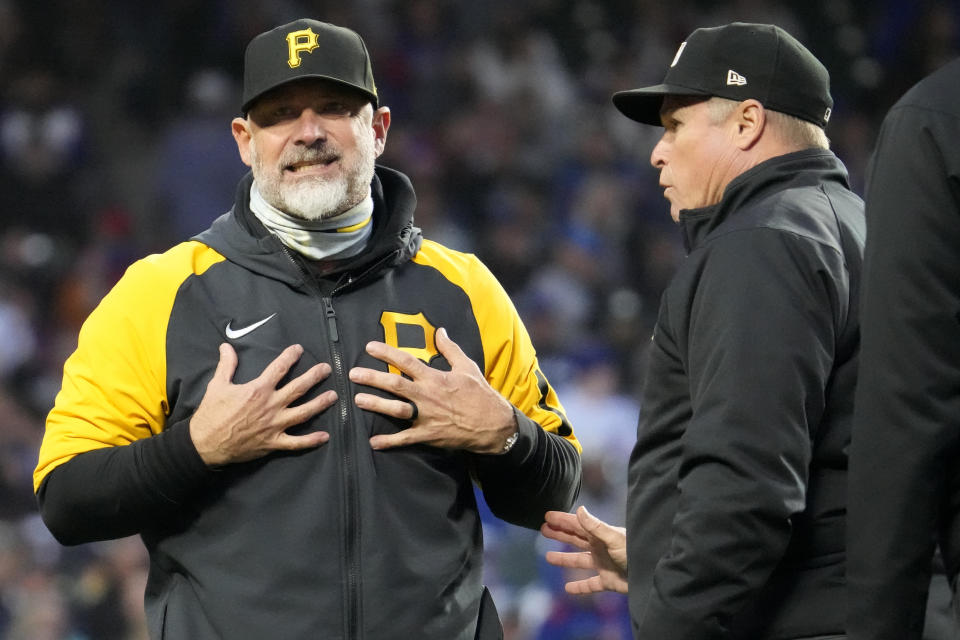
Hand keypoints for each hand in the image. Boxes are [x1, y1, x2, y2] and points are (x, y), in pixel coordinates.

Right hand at [189, 343, 337, 465]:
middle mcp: (270, 406)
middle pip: (298, 388)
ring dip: (320, 404)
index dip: (290, 356)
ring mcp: (274, 425)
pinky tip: (325, 436)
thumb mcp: (217, 385)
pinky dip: (311, 440)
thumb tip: (226, 346)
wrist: (205, 444)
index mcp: (258, 390)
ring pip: (303, 413)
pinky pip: (296, 442)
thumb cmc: (211, 414)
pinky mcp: (273, 443)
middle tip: (327, 369)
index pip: (279, 368)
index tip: (299, 349)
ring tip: (333, 396)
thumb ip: (226, 365)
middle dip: (314, 376)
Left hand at [349, 327, 515, 453]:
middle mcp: (427, 396)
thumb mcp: (467, 367)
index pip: (406, 361)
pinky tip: (373, 442)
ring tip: (358, 400)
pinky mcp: (428, 435)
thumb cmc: (480, 394)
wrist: (493, 424)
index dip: (387, 353)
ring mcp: (426, 417)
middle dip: (372, 378)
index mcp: (435, 378)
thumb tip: (439, 331)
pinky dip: (389, 441)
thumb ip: (450, 349)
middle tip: (352, 374)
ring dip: (376, 405)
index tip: (370, 347)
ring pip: (396, 410)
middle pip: (395, 385)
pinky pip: (406, 439)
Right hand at [541, 506, 628, 593]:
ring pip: (579, 561)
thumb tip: (580, 510)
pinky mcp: (608, 581)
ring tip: (549, 557)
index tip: (547, 515)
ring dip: (565, 558)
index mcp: (600, 535)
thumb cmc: (635, 552)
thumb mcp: (614, 538)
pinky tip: (568, 589)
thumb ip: (596, 526)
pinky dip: (579, 587)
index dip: (562, 520)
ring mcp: (603, 564)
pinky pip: (590, 584)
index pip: (577, 525)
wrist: (651, 575)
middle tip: (543, 529)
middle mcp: (600, 548)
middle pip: (575, 539)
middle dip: (560, 534)